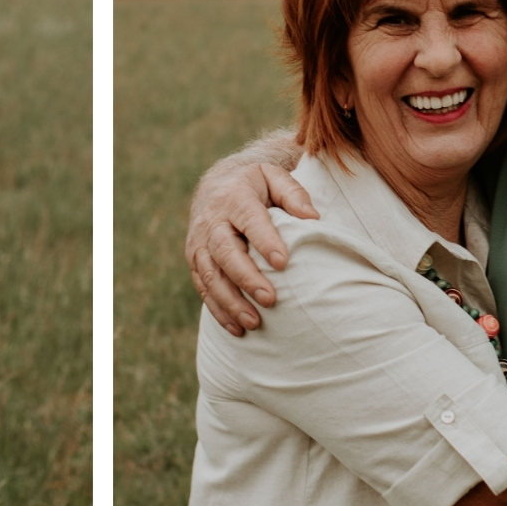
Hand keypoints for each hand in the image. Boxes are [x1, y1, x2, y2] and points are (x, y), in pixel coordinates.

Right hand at [185, 161, 317, 334]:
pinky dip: (219, 310)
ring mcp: (199, 243)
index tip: (283, 263)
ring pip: (211, 276)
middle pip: (225, 252)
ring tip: (254, 323)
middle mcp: (212, 221)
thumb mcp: (274, 177)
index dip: (264, 241)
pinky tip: (237, 329)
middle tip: (270, 300)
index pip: (249, 220)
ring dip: (231, 301)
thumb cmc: (254, 185)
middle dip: (246, 278)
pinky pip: (203, 288)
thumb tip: (312, 218)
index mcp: (234, 198)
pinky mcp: (194, 261)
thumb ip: (293, 194)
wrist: (215, 186)